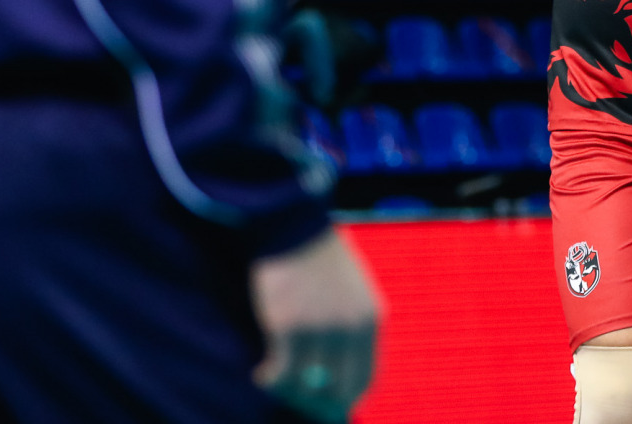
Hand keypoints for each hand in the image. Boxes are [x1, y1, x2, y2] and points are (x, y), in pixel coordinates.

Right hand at [251, 229, 382, 421]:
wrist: (294, 226)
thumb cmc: (319, 259)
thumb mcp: (351, 293)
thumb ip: (350, 332)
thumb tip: (335, 377)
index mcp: (370, 320)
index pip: (366, 380)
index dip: (345, 400)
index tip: (326, 405)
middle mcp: (351, 329)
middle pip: (339, 392)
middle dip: (317, 404)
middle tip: (295, 400)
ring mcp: (320, 330)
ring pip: (307, 387)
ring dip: (288, 392)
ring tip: (273, 381)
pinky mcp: (289, 327)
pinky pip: (281, 373)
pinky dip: (269, 379)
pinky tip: (261, 372)